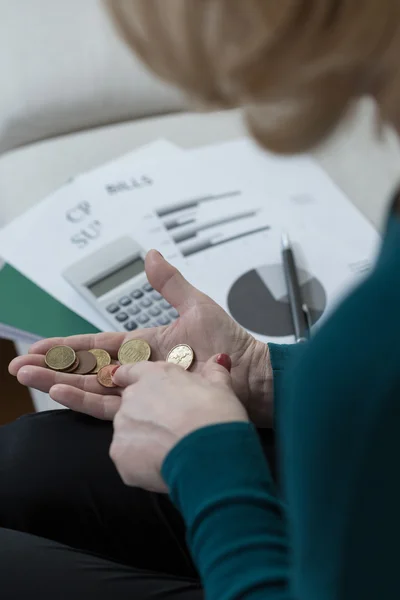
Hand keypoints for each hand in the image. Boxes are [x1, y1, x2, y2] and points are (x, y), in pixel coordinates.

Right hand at [9, 250, 271, 424]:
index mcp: (142, 346)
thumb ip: (169, 284)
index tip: (40, 347)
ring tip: (29, 378)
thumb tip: (151, 256)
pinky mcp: (148, 406)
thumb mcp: (196, 305)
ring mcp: (141, 389)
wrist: (248, 375)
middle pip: (85, 369)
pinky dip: (85, 399)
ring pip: (91, 387)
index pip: (96, 346)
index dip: (66, 347)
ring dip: (58, 382)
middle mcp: (137, 370)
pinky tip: (62, 394)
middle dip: (51, 367)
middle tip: (19, 367)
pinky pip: (111, 405)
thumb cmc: (228, 342)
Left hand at [110, 355, 248, 492]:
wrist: (208, 454)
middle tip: (171, 428)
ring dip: (143, 439)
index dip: (133, 380)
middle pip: (131, 404)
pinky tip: (163, 466)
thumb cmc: (216, 417)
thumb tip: (220, 361)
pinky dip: (141, 463)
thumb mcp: (222, 389)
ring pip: (129, 432)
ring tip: (170, 450)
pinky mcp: (119, 452)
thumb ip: (214, 374)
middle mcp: (133, 396)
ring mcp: (123, 425)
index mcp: (155, 375)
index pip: (131, 372)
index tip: (138, 389)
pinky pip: (127, 457)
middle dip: (146, 415)